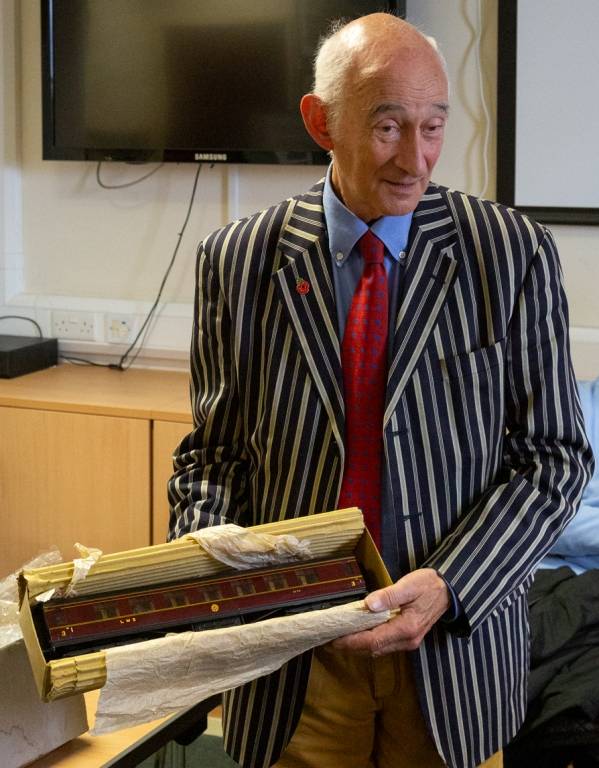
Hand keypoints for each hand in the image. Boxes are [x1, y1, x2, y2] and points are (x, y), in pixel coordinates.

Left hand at [332, 568, 450, 655]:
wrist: (449, 590)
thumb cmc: (429, 585)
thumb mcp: (409, 585)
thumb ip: (389, 595)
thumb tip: (368, 604)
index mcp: (407, 628)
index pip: (373, 640)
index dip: (352, 642)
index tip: (334, 639)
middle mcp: (407, 640)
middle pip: (373, 649)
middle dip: (351, 646)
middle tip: (330, 639)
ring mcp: (408, 641)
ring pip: (378, 649)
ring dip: (358, 646)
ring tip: (340, 637)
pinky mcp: (408, 638)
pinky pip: (384, 645)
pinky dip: (369, 642)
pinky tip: (358, 634)